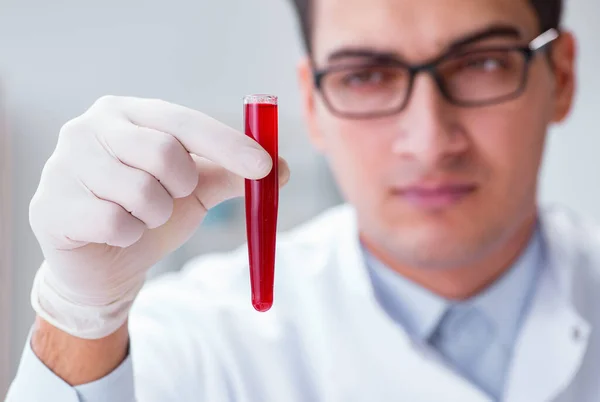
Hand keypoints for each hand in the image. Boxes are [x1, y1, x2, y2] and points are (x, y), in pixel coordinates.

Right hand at [29, 95, 288, 338]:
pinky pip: (116, 224)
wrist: (102, 263)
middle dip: (183, 188)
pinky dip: (131, 236)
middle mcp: (91, 127)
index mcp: (129, 113)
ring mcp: (64, 164)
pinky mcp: (51, 206)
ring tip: (140, 217)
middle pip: (164, 153)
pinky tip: (115, 233)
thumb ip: (230, 175)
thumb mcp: (194, 191)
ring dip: (156, 216)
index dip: (228, 143)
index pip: (184, 121)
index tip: (265, 167)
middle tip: (173, 197)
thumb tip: (281, 168)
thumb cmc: (149, 213)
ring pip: (142, 193)